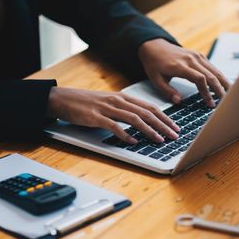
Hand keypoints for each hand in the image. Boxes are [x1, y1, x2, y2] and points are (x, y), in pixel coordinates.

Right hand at [47, 87, 179, 143]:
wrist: (64, 99)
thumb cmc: (87, 103)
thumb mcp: (110, 103)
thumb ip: (125, 110)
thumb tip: (142, 122)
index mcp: (123, 97)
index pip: (149, 107)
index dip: (164, 117)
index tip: (175, 127)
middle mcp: (118, 101)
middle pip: (146, 113)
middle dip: (162, 125)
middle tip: (173, 135)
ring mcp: (107, 108)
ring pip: (134, 119)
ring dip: (149, 130)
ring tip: (159, 140)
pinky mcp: (96, 117)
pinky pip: (114, 126)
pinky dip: (125, 134)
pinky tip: (133, 141)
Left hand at [139, 38, 230, 106]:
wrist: (154, 46)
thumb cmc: (154, 64)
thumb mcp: (155, 79)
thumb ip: (167, 91)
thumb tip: (178, 101)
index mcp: (180, 66)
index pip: (199, 79)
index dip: (206, 92)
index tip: (210, 104)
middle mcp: (191, 59)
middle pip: (211, 75)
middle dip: (220, 90)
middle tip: (226, 102)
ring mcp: (196, 56)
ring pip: (215, 70)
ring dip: (224, 83)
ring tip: (231, 94)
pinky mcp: (199, 55)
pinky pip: (212, 67)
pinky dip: (219, 76)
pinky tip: (224, 85)